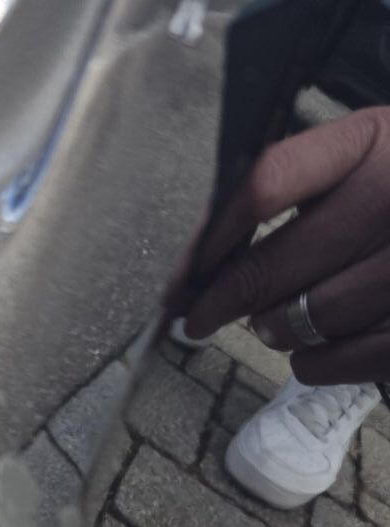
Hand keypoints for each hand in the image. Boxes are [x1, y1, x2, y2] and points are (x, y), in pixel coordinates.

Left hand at [180, 106, 389, 385]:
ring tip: (270, 323)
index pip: (263, 185)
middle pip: (270, 266)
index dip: (207, 240)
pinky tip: (308, 351)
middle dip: (220, 301)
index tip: (179, 278)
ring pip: (304, 319)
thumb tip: (201, 264)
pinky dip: (312, 363)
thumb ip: (293, 189)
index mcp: (374, 141)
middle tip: (199, 317)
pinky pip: (342, 361)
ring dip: (272, 329)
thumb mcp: (367, 154)